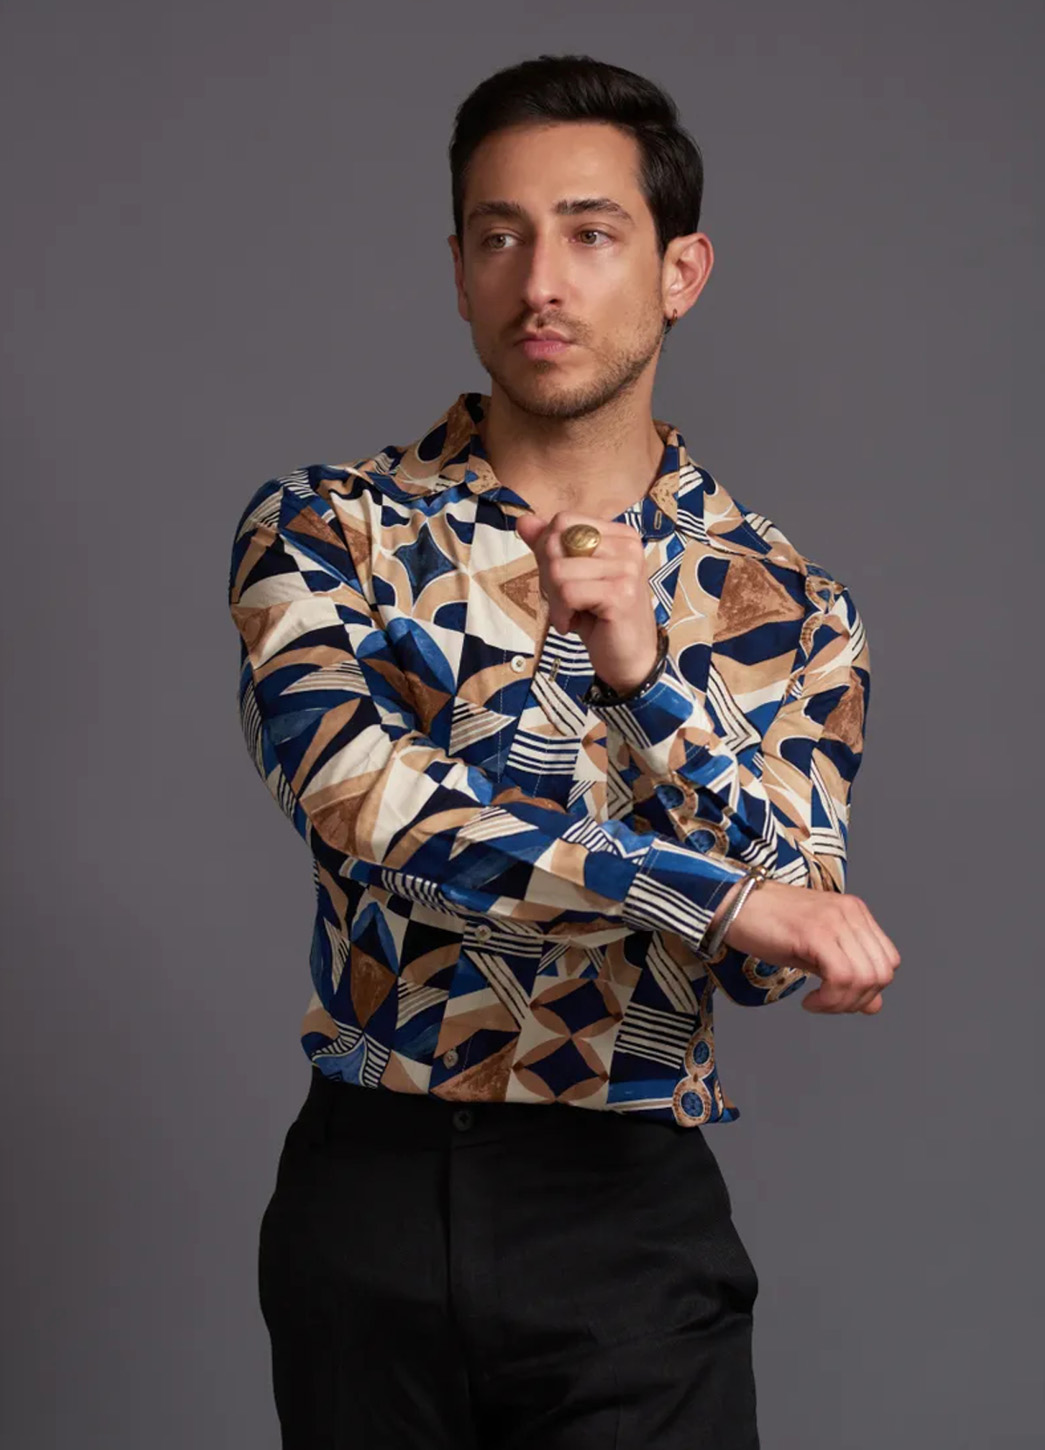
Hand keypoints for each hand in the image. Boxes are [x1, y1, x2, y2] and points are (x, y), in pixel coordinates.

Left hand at [516, 509, 659, 692]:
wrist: (628, 658)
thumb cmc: (600, 618)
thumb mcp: (572, 577)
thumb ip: (550, 547)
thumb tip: (524, 520)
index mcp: (619, 535)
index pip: (563, 521)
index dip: (547, 549)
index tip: (559, 579)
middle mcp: (628, 546)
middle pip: (557, 542)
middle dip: (548, 577)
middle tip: (563, 601)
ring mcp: (627, 569)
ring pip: (558, 570)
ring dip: (554, 600)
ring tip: (570, 614)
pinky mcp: (620, 594)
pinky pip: (567, 592)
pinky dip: (561, 613)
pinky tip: (573, 624)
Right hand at [710, 877, 900, 1014]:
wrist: (732, 904)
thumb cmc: (768, 926)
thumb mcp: (815, 954)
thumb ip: (847, 976)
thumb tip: (874, 1006)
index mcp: (855, 912)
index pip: (888, 961)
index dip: (870, 989)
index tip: (838, 997)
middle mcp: (851, 912)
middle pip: (882, 972)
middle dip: (858, 1000)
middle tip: (827, 1004)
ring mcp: (834, 920)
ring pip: (865, 978)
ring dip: (842, 1003)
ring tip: (817, 1003)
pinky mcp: (815, 932)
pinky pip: (842, 977)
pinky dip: (830, 1000)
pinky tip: (810, 1001)